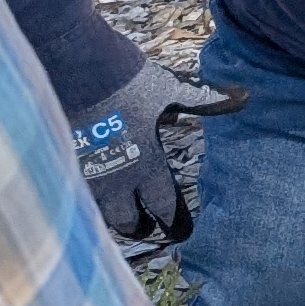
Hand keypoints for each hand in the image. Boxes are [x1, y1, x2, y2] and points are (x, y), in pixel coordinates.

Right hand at [70, 59, 246, 242]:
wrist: (76, 72)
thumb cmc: (128, 82)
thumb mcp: (170, 91)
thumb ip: (202, 100)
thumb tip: (243, 97)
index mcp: (146, 164)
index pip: (163, 205)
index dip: (172, 220)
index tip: (181, 234)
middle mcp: (115, 179)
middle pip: (126, 220)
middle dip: (138, 227)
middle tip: (146, 229)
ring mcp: (85, 176)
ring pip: (98, 212)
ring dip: (110, 216)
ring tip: (118, 218)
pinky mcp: (62, 165)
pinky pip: (75, 194)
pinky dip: (85, 199)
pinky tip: (87, 196)